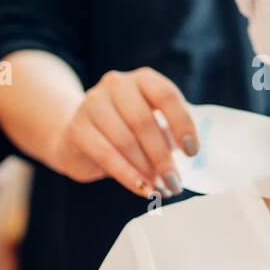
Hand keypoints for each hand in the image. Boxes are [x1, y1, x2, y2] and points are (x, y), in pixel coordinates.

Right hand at [47, 67, 200, 198]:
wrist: (79, 136)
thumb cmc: (126, 130)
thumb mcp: (150, 124)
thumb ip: (169, 133)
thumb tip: (189, 157)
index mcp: (142, 79)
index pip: (166, 95)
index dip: (182, 124)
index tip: (192, 152)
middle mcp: (116, 85)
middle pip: (144, 122)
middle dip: (163, 156)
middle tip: (175, 182)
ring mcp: (93, 104)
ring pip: (125, 141)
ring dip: (146, 170)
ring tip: (159, 189)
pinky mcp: (78, 129)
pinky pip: (107, 156)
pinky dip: (128, 176)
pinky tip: (142, 189)